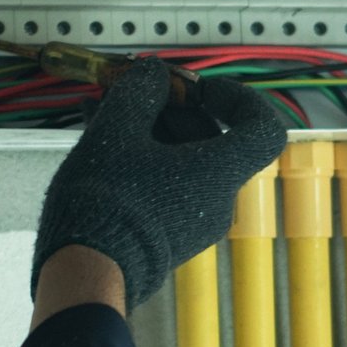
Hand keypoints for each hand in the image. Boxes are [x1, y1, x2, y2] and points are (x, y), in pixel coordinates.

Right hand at [32, 59, 285, 307]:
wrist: (83, 272)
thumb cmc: (106, 202)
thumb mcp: (116, 129)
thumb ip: (139, 90)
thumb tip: (152, 74)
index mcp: (219, 173)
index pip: (263, 128)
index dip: (238, 98)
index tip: (200, 88)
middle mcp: (217, 201)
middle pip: (211, 138)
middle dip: (171, 108)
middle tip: (133, 91)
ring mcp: (194, 223)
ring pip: (183, 160)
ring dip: (150, 130)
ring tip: (105, 113)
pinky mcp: (167, 236)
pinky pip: (166, 184)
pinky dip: (143, 159)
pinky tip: (104, 144)